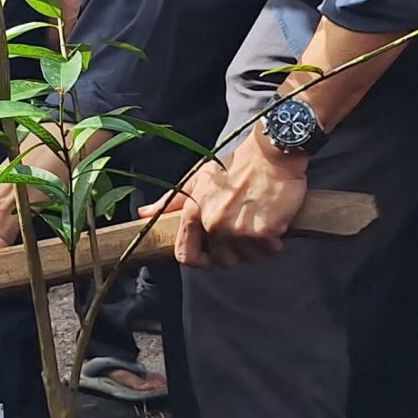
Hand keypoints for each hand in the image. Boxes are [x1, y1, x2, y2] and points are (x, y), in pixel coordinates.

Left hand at [149, 133, 308, 268]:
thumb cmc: (236, 166)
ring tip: (257, 224)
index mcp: (195, 213)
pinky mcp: (263, 232)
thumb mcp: (198, 180)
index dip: (198, 260)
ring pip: (247, 259)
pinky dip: (273, 243)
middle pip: (221, 261)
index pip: (185, 255)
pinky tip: (272, 223)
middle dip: (234, 252)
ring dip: (255, 248)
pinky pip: (268, 252)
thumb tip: (144, 214)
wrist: (270, 157)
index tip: (210, 257)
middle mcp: (214, 224)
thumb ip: (171, 202)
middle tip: (243, 232)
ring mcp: (238, 230)